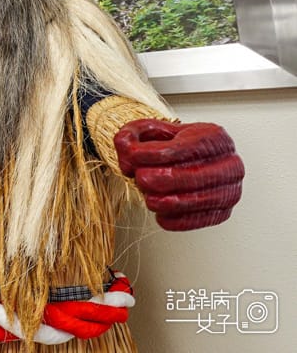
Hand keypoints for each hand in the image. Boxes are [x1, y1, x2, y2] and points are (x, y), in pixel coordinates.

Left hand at [114, 119, 243, 230]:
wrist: (197, 162)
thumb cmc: (177, 146)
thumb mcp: (154, 131)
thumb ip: (134, 133)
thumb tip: (124, 144)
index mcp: (215, 138)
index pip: (178, 149)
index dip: (148, 154)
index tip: (130, 157)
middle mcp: (230, 164)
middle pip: (185, 177)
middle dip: (153, 178)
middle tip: (139, 177)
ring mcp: (229, 191)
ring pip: (188, 201)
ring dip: (157, 199)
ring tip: (146, 193)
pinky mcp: (222, 213)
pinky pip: (192, 221)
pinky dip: (169, 218)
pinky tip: (159, 208)